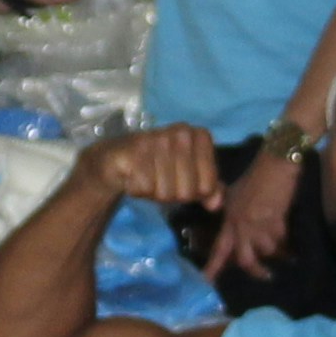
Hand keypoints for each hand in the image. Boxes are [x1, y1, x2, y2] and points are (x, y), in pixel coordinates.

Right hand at [80, 123, 231, 215]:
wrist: (118, 158)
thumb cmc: (160, 167)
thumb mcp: (189, 176)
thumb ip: (209, 188)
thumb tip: (216, 204)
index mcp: (200, 136)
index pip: (207, 186)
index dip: (194, 193)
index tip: (182, 181)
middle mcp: (181, 132)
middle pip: (186, 192)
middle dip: (173, 195)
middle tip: (161, 181)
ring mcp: (157, 139)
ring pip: (165, 192)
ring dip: (154, 193)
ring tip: (148, 178)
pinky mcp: (133, 150)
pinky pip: (144, 188)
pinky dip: (137, 190)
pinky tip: (134, 177)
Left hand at [205, 144, 301, 281]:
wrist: (276, 164)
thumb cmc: (255, 176)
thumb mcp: (233, 191)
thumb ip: (224, 204)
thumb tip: (214, 210)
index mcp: (230, 219)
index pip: (219, 248)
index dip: (213, 268)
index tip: (207, 283)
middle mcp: (242, 226)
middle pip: (245, 260)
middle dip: (255, 271)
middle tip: (266, 275)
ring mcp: (260, 225)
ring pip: (267, 251)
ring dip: (277, 253)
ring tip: (284, 254)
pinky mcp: (278, 221)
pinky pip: (283, 241)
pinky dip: (289, 245)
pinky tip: (293, 247)